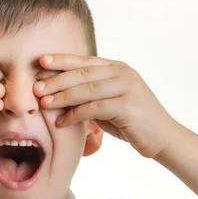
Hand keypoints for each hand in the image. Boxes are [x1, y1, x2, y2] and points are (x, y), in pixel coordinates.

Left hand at [34, 54, 181, 157]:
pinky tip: (61, 122)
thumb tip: (55, 93)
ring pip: (87, 89)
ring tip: (43, 103)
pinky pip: (94, 108)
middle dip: (56, 80)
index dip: (62, 60)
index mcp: (117, 67)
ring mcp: (127, 87)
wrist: (162, 138)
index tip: (41, 61)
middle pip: (82, 73)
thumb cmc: (130, 121)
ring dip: (62, 96)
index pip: (84, 60)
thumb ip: (87, 95)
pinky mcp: (128, 105)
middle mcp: (122, 73)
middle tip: (35, 87)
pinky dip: (75, 115)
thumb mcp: (106, 103)